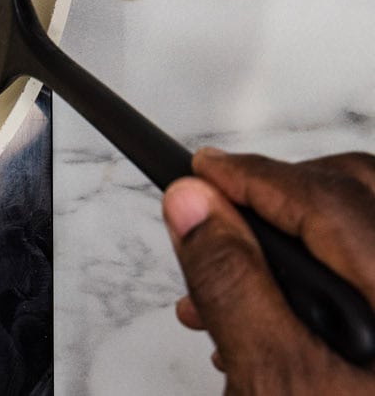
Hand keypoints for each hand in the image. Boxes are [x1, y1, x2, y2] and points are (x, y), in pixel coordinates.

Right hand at [163, 148, 374, 393]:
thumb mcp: (277, 383)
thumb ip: (231, 283)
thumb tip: (192, 205)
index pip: (326, 200)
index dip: (251, 176)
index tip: (198, 173)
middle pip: (358, 199)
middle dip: (277, 203)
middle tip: (212, 223)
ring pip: (368, 235)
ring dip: (299, 242)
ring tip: (231, 296)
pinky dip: (333, 276)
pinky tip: (282, 324)